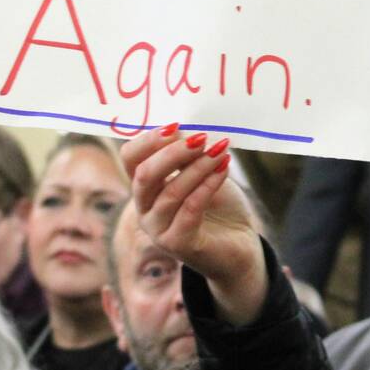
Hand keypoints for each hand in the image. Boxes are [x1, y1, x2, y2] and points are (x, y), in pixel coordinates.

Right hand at [124, 127, 266, 324]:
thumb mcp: (202, 171)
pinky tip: (223, 169)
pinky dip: (207, 185)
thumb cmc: (219, 204)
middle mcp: (145, 208)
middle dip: (173, 153)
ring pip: (170, 192)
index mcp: (145, 186)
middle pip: (144, 174)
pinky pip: (190, 209)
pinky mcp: (178, 244)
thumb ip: (189, 153)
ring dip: (197, 167)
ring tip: (220, 151)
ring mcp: (158, 229)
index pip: (130, 158)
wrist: (240, 244)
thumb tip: (181, 127)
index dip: (149, 140)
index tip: (176, 126)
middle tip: (202, 138)